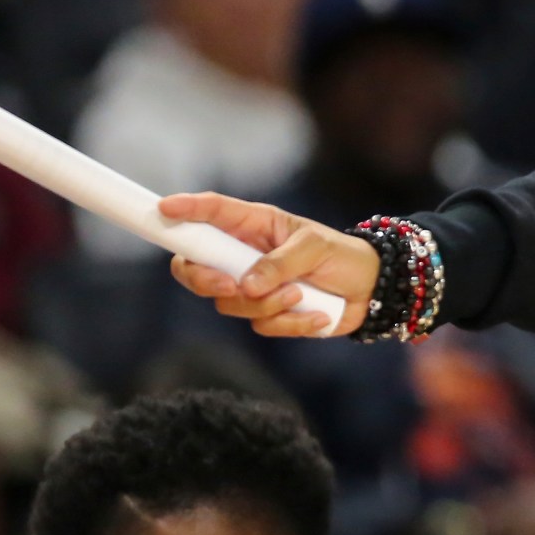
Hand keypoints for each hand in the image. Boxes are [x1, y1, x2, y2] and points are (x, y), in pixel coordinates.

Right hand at [158, 192, 378, 337]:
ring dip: (266, 304)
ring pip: (229, 303)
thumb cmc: (343, 256)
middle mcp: (245, 255)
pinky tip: (318, 315)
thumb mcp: (316, 248)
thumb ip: (281, 262)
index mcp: (255, 226)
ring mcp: (253, 287)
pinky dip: (292, 323)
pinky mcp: (268, 315)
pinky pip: (262, 326)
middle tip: (229, 284)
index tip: (163, 209)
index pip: (212, 213)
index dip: (185, 210)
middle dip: (204, 279)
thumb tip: (246, 285)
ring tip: (301, 293)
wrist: (371, 291)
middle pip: (195, 267)